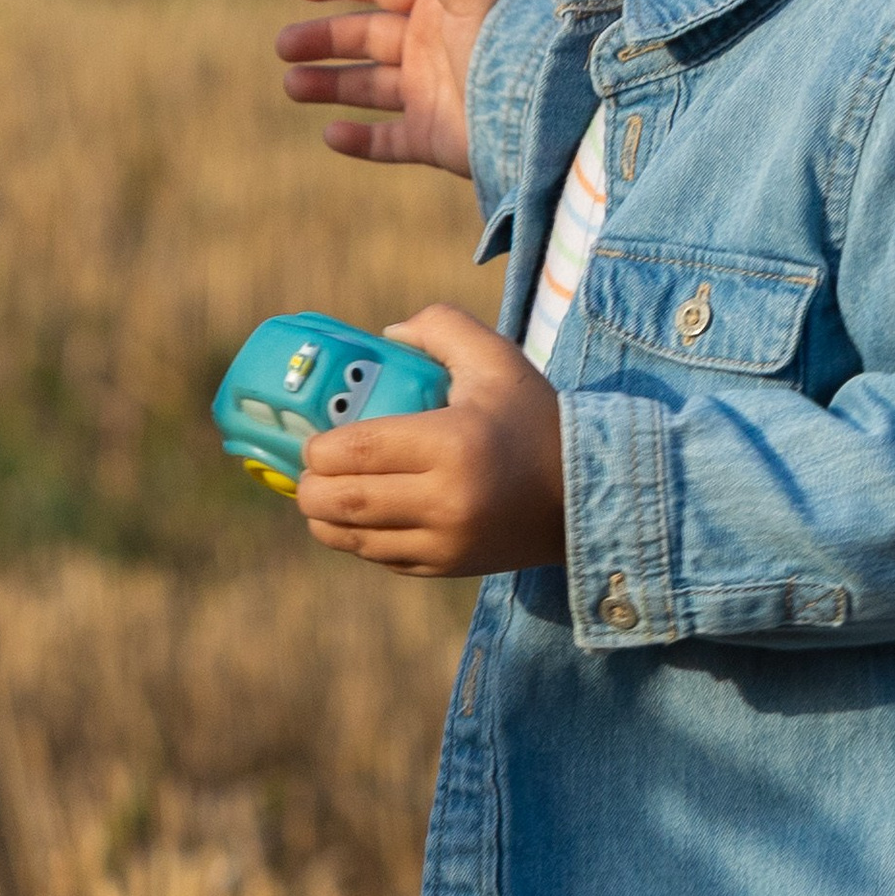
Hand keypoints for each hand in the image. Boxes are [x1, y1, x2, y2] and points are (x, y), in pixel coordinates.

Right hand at [277, 0, 504, 175]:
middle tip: (283, 46)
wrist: (534, 115)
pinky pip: (388, 141)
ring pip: (367, 88)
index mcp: (435, 8)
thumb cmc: (505, 47)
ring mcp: (428, 95)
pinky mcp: (432, 140)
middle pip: (364, 38)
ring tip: (292, 85)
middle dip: (322, 40)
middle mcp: (428, 49)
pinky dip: (359, 140)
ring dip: (328, 86)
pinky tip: (330, 133)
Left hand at [298, 306, 565, 576]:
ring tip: (323, 497)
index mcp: (451, 444)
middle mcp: (445, 500)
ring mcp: (446, 542)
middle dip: (310, 487)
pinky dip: (360, 540)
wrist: (584, 492)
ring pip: (355, 539)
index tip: (315, 439)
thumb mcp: (494, 359)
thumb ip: (441, 327)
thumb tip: (386, 335)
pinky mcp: (449, 567)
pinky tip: (357, 520)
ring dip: (325, 520)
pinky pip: (383, 558)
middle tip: (310, 471)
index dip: (317, 448)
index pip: (353, 451)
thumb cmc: (534, 419)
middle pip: (343, 501)